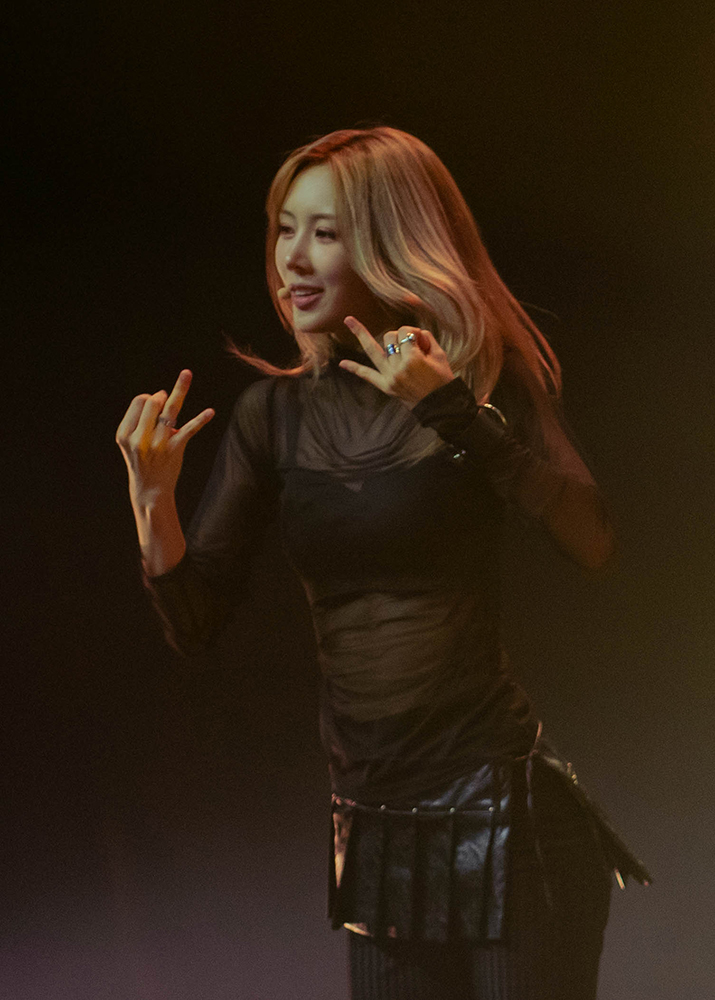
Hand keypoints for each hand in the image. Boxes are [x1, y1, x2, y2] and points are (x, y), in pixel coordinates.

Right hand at [115, 369, 213, 508]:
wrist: (150, 489)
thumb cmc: (142, 460)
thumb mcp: (131, 441)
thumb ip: (141, 420)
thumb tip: (163, 397)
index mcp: (124, 433)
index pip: (138, 401)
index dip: (149, 397)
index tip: (156, 402)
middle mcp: (139, 438)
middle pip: (152, 401)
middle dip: (162, 396)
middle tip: (166, 397)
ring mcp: (157, 443)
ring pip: (170, 409)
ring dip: (180, 389)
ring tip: (186, 374)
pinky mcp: (175, 449)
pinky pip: (189, 429)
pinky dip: (201, 419)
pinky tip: (211, 412)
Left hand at [339, 317, 454, 407]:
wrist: (440, 405)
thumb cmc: (443, 379)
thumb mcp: (439, 355)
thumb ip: (426, 338)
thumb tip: (413, 333)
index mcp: (413, 359)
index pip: (405, 332)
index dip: (412, 332)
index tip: (421, 341)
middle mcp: (398, 367)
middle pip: (389, 337)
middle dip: (397, 336)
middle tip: (409, 345)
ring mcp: (389, 377)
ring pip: (374, 350)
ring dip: (362, 335)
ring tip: (348, 320)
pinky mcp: (385, 387)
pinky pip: (367, 376)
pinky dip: (354, 369)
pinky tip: (342, 363)